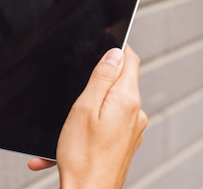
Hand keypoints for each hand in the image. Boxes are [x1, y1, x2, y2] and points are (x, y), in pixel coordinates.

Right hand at [54, 45, 147, 188]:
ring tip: (67, 127)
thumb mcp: (84, 108)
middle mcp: (135, 114)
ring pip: (109, 104)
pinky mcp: (125, 143)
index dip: (116, 47)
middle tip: (75, 93)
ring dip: (87, 109)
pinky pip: (107, 125)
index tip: (100, 43)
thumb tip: (115, 53)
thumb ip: (102, 77)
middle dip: (96, 81)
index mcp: (127, 100)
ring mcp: (132, 130)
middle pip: (119, 81)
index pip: (129, 59)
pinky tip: (67, 143)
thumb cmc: (83, 158)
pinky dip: (87, 128)